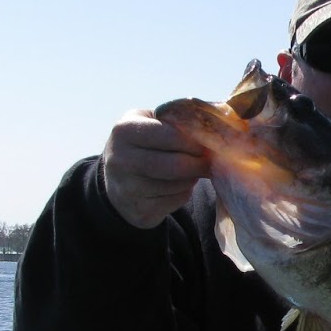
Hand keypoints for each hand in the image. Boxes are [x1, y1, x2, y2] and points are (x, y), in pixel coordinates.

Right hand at [100, 109, 210, 228]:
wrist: (115, 181)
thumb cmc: (141, 144)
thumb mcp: (148, 122)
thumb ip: (175, 120)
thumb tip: (215, 124)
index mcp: (124, 131)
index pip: (171, 135)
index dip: (195, 141)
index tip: (207, 143)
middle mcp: (121, 160)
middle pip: (176, 164)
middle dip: (199, 163)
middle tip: (209, 160)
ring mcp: (127, 188)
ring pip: (179, 184)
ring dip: (193, 178)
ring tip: (191, 170)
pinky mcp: (139, 211)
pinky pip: (176, 201)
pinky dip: (184, 193)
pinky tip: (178, 185)